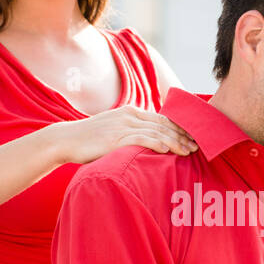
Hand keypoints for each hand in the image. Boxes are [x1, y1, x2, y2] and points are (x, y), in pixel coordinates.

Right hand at [53, 106, 197, 164]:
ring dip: (175, 142)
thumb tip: (149, 144)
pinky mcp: (116, 138)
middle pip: (164, 124)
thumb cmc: (90, 140)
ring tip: (188, 151)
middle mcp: (129, 116)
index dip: (180, 128)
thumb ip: (131, 132)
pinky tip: (167, 151)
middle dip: (183, 135)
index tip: (193, 137)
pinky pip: (141, 139)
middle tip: (198, 146)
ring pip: (157, 132)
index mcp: (131, 112)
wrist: (65, 140)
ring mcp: (122, 126)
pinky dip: (156, 144)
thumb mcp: (113, 130)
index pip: (162, 118)